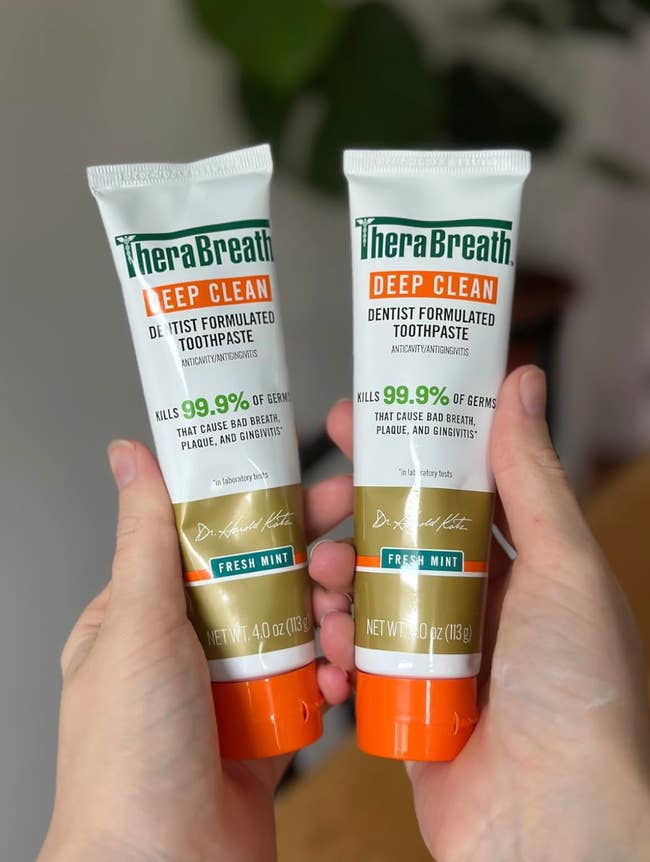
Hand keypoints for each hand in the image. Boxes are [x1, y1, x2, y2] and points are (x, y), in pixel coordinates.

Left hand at [38, 441, 351, 861]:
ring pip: (292, 626)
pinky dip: (329, 672)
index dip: (261, 505)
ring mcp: (227, 685)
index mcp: (144, 612)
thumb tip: (130, 455)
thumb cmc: (129, 757)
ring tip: (338, 622)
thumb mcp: (138, 626)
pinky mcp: (264, 723)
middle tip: (346, 553)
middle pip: (261, 577)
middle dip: (309, 562)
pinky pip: (307, 679)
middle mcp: (186, 644)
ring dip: (325, 617)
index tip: (312, 484)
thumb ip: (146, 536)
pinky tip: (336, 674)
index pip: (208, 534)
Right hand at [316, 366, 649, 860]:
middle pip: (402, 538)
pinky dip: (337, 648)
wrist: (553, 827)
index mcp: (524, 566)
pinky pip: (361, 659)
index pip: (456, 486)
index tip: (357, 419)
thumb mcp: (563, 565)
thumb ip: (532, 474)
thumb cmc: (575, 689)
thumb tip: (522, 380)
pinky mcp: (408, 700)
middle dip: (354, 516)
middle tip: (313, 496)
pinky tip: (326, 644)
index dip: (407, 448)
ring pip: (371, 595)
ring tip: (316, 575)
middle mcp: (482, 604)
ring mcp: (442, 654)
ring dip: (335, 580)